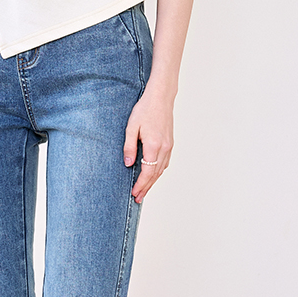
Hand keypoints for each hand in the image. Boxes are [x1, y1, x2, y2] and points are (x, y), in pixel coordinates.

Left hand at [123, 87, 173, 203]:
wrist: (161, 98)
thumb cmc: (144, 109)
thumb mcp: (131, 127)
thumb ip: (129, 147)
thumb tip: (128, 164)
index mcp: (153, 145)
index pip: (147, 171)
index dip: (141, 184)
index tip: (134, 193)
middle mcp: (163, 148)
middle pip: (155, 174)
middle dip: (146, 187)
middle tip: (138, 198)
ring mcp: (168, 146)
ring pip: (161, 169)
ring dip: (153, 182)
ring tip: (144, 191)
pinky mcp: (170, 143)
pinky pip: (165, 162)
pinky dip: (158, 172)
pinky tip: (152, 176)